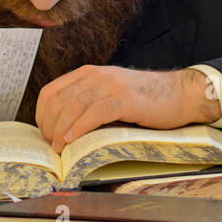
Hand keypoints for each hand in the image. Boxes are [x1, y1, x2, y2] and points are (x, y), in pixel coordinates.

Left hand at [35, 66, 221, 152]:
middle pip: (58, 100)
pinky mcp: (125, 99)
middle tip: (50, 145)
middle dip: (49, 125)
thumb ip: (88, 104)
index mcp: (89, 73)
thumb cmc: (145, 101)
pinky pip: (94, 112)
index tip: (44, 133)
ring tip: (58, 147)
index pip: (51, 91)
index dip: (42, 114)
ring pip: (73, 106)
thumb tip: (63, 130)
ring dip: (60, 129)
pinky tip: (71, 140)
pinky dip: (78, 127)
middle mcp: (96, 75)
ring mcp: (111, 85)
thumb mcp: (110, 95)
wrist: (179, 94)